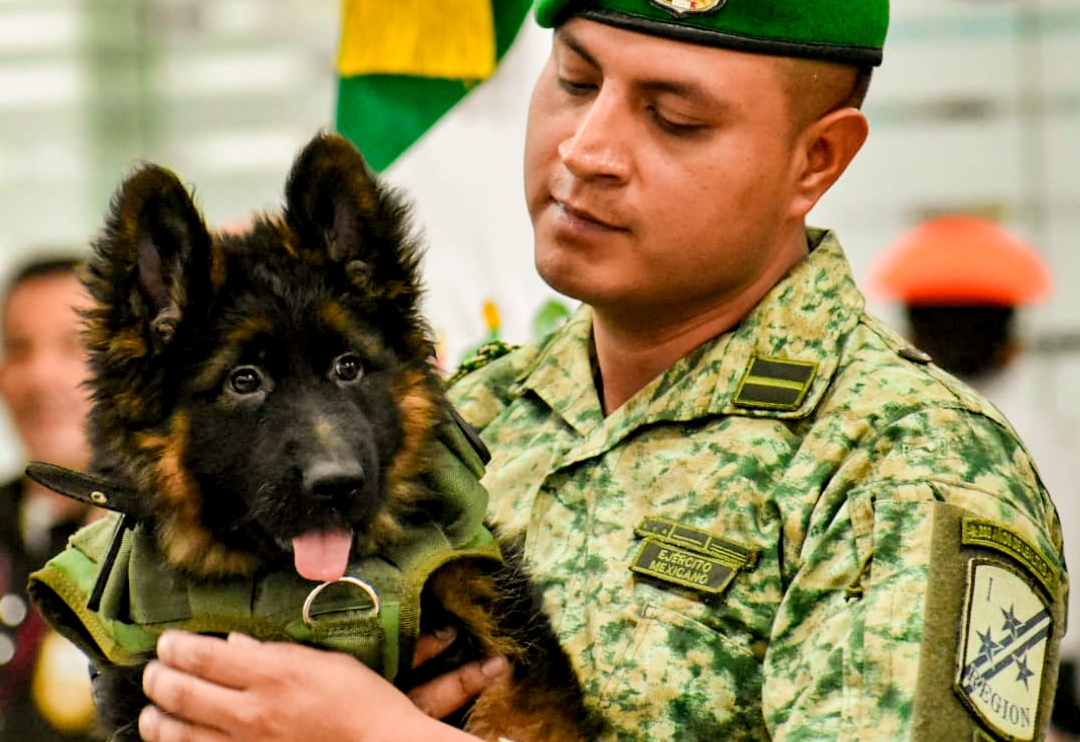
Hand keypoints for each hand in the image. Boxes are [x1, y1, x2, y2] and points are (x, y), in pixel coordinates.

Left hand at [139, 630, 509, 741]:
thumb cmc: (363, 700)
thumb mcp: (325, 661)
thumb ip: (276, 652)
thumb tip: (234, 644)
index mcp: (273, 674)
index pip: (204, 656)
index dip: (177, 647)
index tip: (167, 641)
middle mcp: (253, 712)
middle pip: (183, 693)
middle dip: (159, 679)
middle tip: (152, 672)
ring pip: (181, 735)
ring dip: (158, 721)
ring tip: (152, 713)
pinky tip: (178, 741)